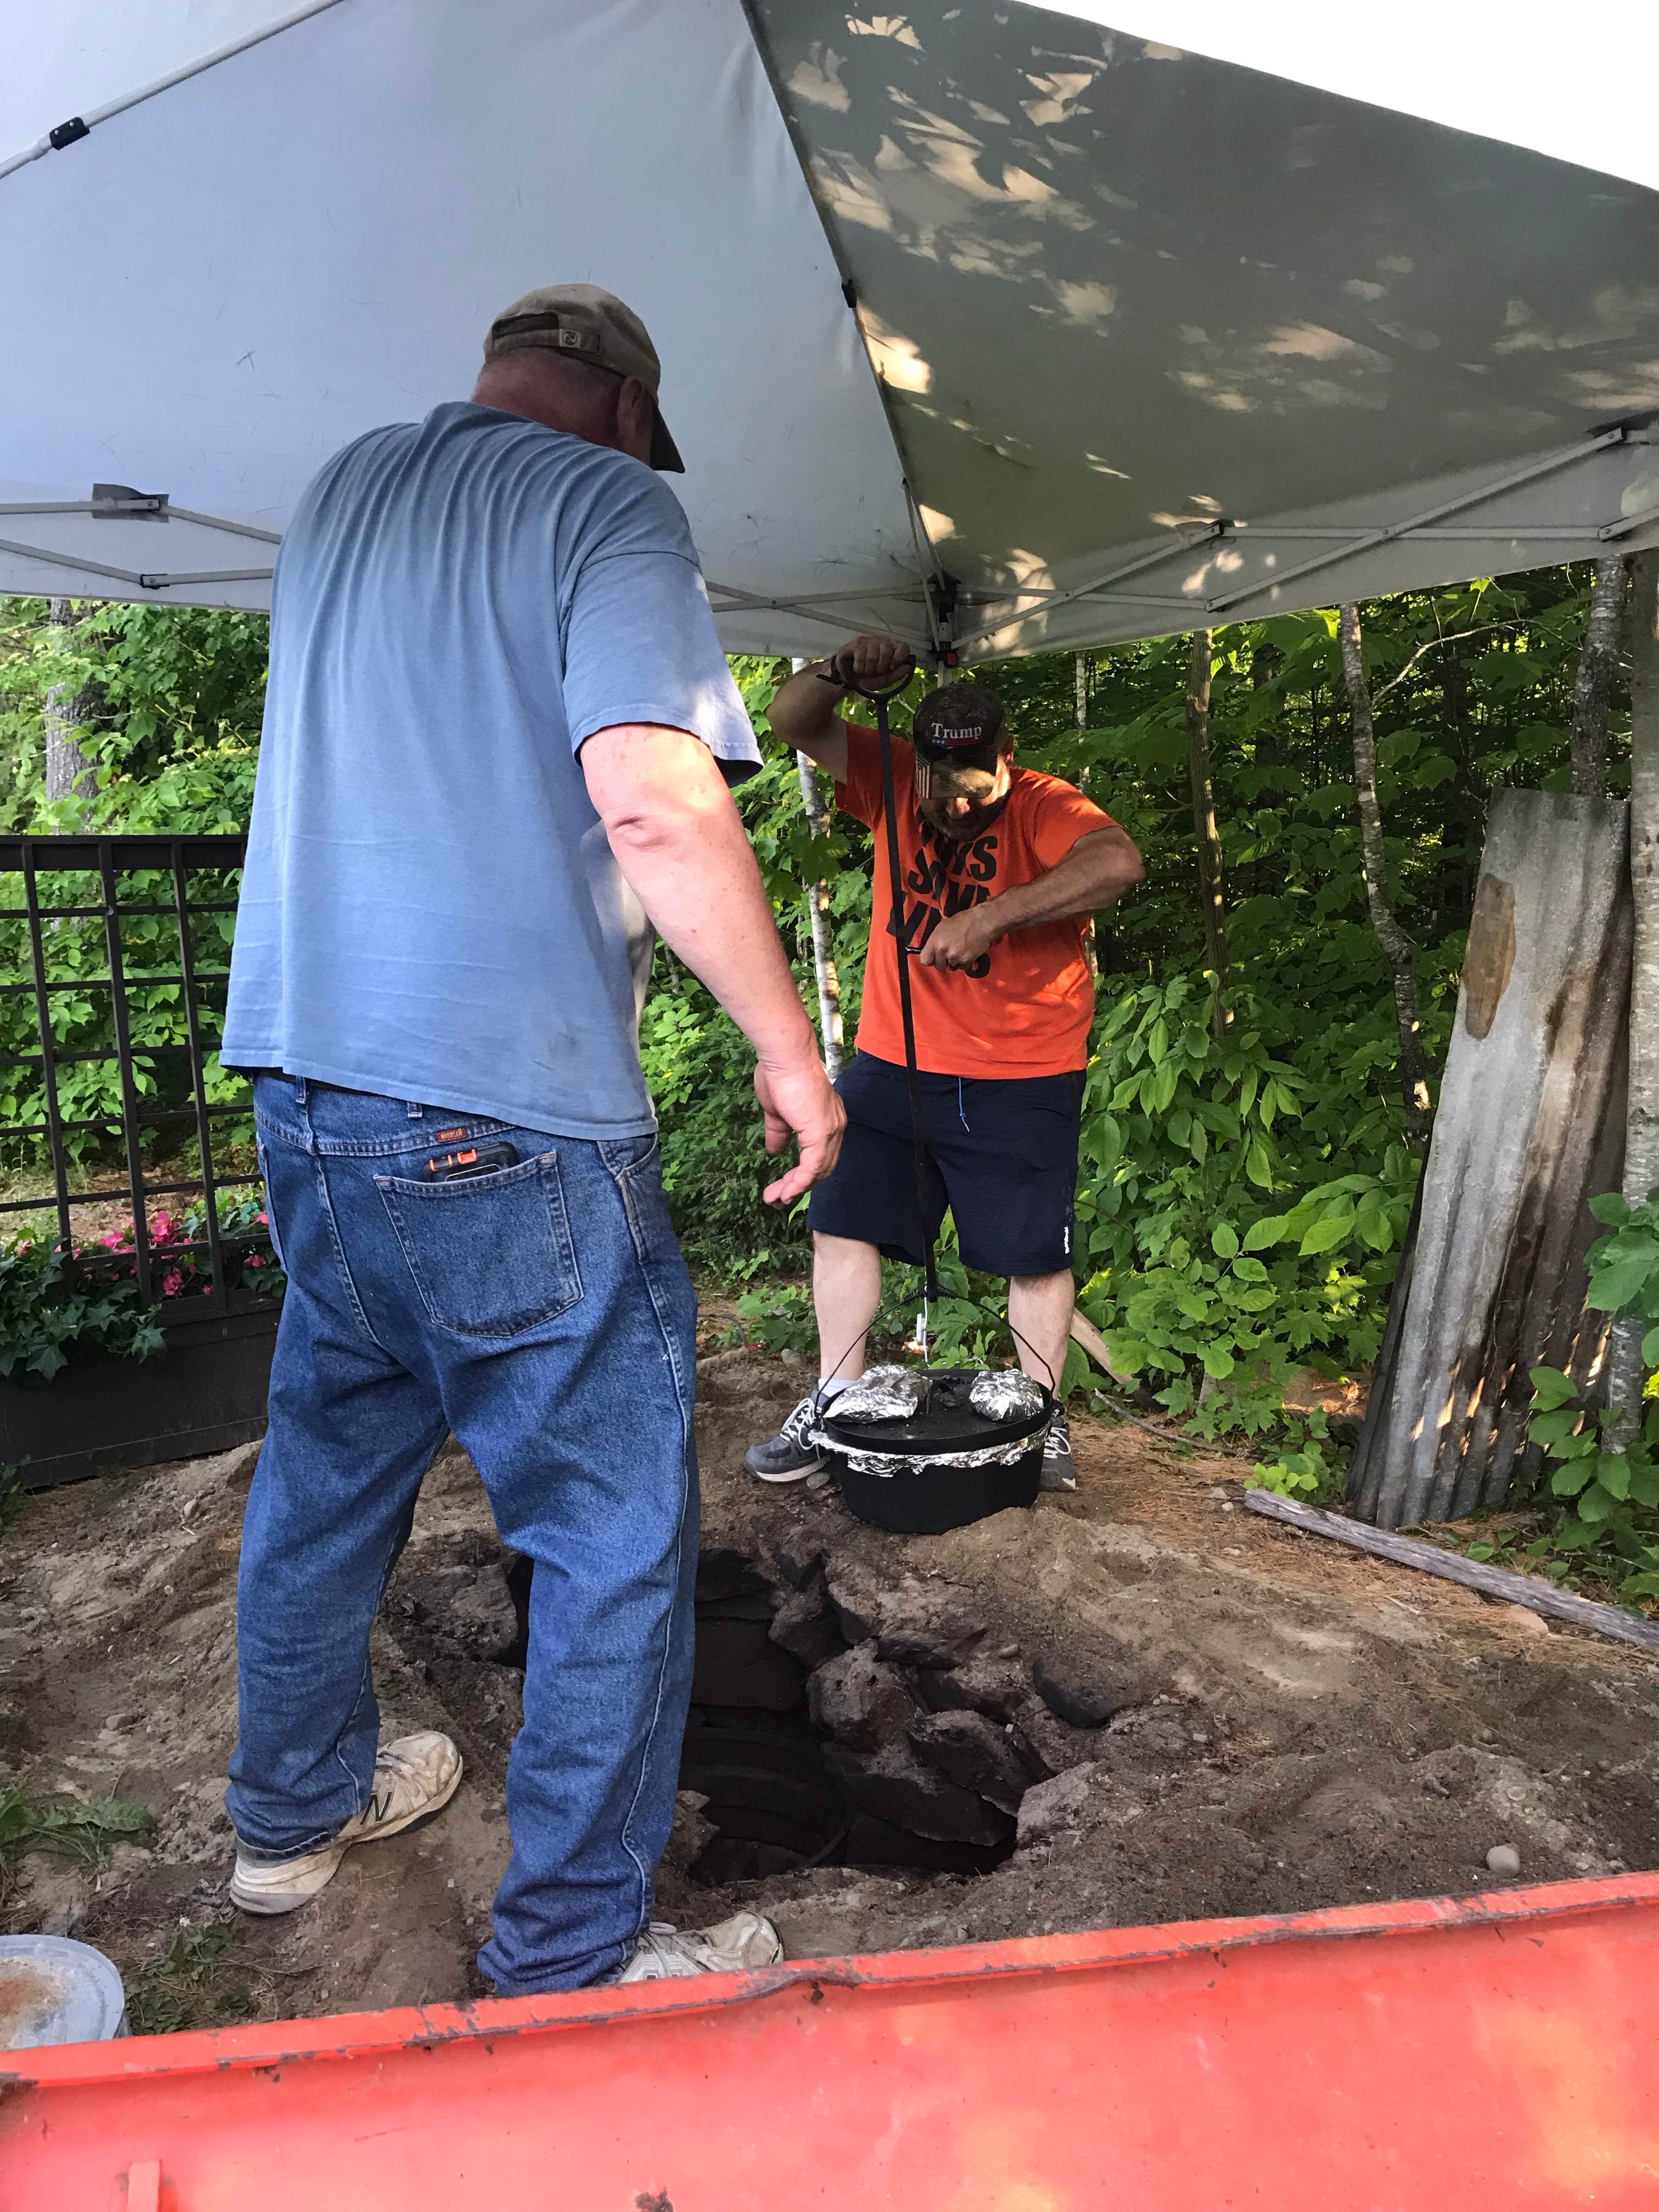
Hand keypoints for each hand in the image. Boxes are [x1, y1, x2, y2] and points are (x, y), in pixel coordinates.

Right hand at [754, 1056, 845, 1204]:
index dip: (803, 1173)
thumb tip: (774, 1150)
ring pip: (818, 1171)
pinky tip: (785, 1192)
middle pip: (822, 1168)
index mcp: (827, 1120)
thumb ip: (779, 1133)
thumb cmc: (780, 1075)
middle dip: (799, 1186)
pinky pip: (812, 1168)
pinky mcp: (822, 1133)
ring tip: (775, 1198)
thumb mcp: (777, 1112)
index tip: (782, 1185)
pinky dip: (799, 1183)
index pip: (821, 1155)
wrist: (784, 1056)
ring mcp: (831, 1130)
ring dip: (795, 1188)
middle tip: (778, 1198)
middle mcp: (835, 1126)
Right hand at [824, 634, 913, 694]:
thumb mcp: (884, 681)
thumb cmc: (868, 678)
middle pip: (887, 650)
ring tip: (865, 671)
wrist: (849, 679)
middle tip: (875, 672)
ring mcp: (869, 640)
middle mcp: (882, 641)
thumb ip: (897, 675)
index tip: (891, 668)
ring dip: (868, 669)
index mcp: (892, 650)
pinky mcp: (857, 643)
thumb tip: (908, 667)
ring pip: (872, 655)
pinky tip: (857, 668)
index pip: (903, 647)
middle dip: (880, 667)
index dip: (899, 658)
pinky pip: (860, 655)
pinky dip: (859, 667)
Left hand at [916, 902, 1000, 970]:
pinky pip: (963, 968)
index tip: (934, 958)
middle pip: (939, 966)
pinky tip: (969, 952)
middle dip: (944, 962)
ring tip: (962, 950)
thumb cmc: (964, 921)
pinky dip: (967, 963)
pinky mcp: (966, 961)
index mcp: (935, 940)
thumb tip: (933, 950)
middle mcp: (943, 950)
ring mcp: (954, 957)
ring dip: (956, 962)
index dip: (930, 960)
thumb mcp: (943, 926)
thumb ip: (936, 940)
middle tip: (952, 953)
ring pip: (951, 967)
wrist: (982, 922)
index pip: (925, 960)